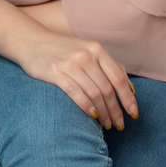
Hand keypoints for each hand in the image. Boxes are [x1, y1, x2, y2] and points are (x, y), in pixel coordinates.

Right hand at [16, 32, 137, 129]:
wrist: (32, 41)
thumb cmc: (63, 49)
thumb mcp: (87, 50)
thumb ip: (108, 65)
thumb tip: (129, 87)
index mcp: (96, 49)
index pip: (118, 78)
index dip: (128, 98)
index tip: (133, 114)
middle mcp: (85, 55)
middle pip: (107, 88)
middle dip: (116, 110)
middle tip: (119, 125)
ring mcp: (69, 63)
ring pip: (93, 93)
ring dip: (103, 113)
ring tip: (106, 124)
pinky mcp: (55, 72)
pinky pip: (75, 92)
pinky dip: (86, 106)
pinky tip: (92, 116)